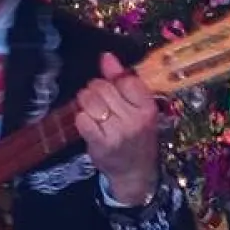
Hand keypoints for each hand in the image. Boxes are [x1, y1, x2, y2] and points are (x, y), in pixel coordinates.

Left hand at [75, 52, 159, 204]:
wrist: (134, 172)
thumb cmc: (136, 135)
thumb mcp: (138, 108)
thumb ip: (122, 80)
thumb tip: (107, 56)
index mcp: (147, 108)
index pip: (125, 80)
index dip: (114, 81)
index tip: (114, 90)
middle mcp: (135, 120)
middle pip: (103, 87)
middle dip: (96, 90)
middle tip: (101, 102)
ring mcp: (117, 133)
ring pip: (90, 100)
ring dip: (86, 103)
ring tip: (93, 111)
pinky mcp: (100, 144)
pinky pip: (81, 119)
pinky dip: (81, 119)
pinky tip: (89, 124)